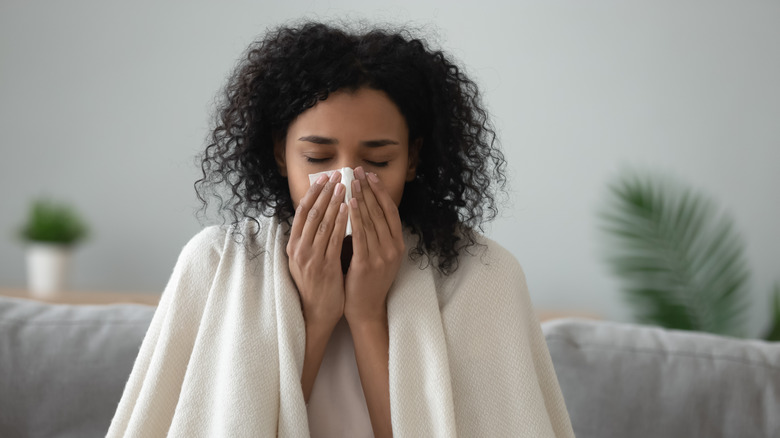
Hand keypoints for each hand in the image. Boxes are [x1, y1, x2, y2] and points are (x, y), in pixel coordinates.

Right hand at [287, 171, 348, 327]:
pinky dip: (341, 221)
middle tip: (337, 175)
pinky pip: (333, 239)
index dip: (313, 193)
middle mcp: (298, 249)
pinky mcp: (324, 266)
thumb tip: (320, 215)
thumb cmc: (315, 286)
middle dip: (325, 192)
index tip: (323, 178)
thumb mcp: (306, 260)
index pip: (302, 212)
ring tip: (345, 186)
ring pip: (322, 222)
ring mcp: (310, 257)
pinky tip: (349, 209)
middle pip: (311, 212)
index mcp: (293, 246)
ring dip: (334, 202)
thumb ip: (310, 239)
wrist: (316, 313)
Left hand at [344, 167, 404, 324]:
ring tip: (351, 182)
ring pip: (371, 220)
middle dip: (368, 189)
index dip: (380, 191)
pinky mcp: (368, 264)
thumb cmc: (366, 280)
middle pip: (380, 212)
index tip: (369, 175)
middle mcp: (393, 248)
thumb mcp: (378, 254)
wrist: (365, 308)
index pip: (390, 211)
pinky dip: (355, 218)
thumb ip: (373, 234)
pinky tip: (348, 204)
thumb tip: (362, 206)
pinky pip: (361, 235)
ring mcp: (382, 256)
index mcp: (397, 244)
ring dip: (360, 198)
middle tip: (357, 171)